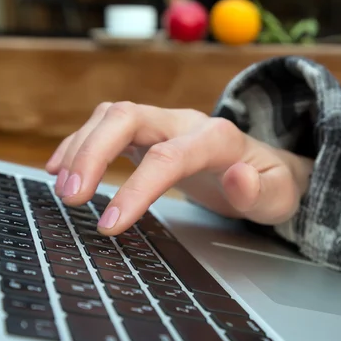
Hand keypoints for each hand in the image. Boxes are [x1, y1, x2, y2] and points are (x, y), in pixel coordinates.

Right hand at [45, 102, 312, 234]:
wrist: (266, 168)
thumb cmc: (271, 184)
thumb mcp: (279, 196)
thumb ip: (260, 190)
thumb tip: (237, 177)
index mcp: (219, 139)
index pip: (170, 156)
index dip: (137, 188)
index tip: (110, 224)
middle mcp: (187, 123)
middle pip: (130, 117)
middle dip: (94, 152)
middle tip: (71, 196)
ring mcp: (165, 124)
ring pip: (113, 116)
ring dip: (81, 147)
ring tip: (62, 188)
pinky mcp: (150, 133)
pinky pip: (109, 126)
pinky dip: (81, 142)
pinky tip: (61, 166)